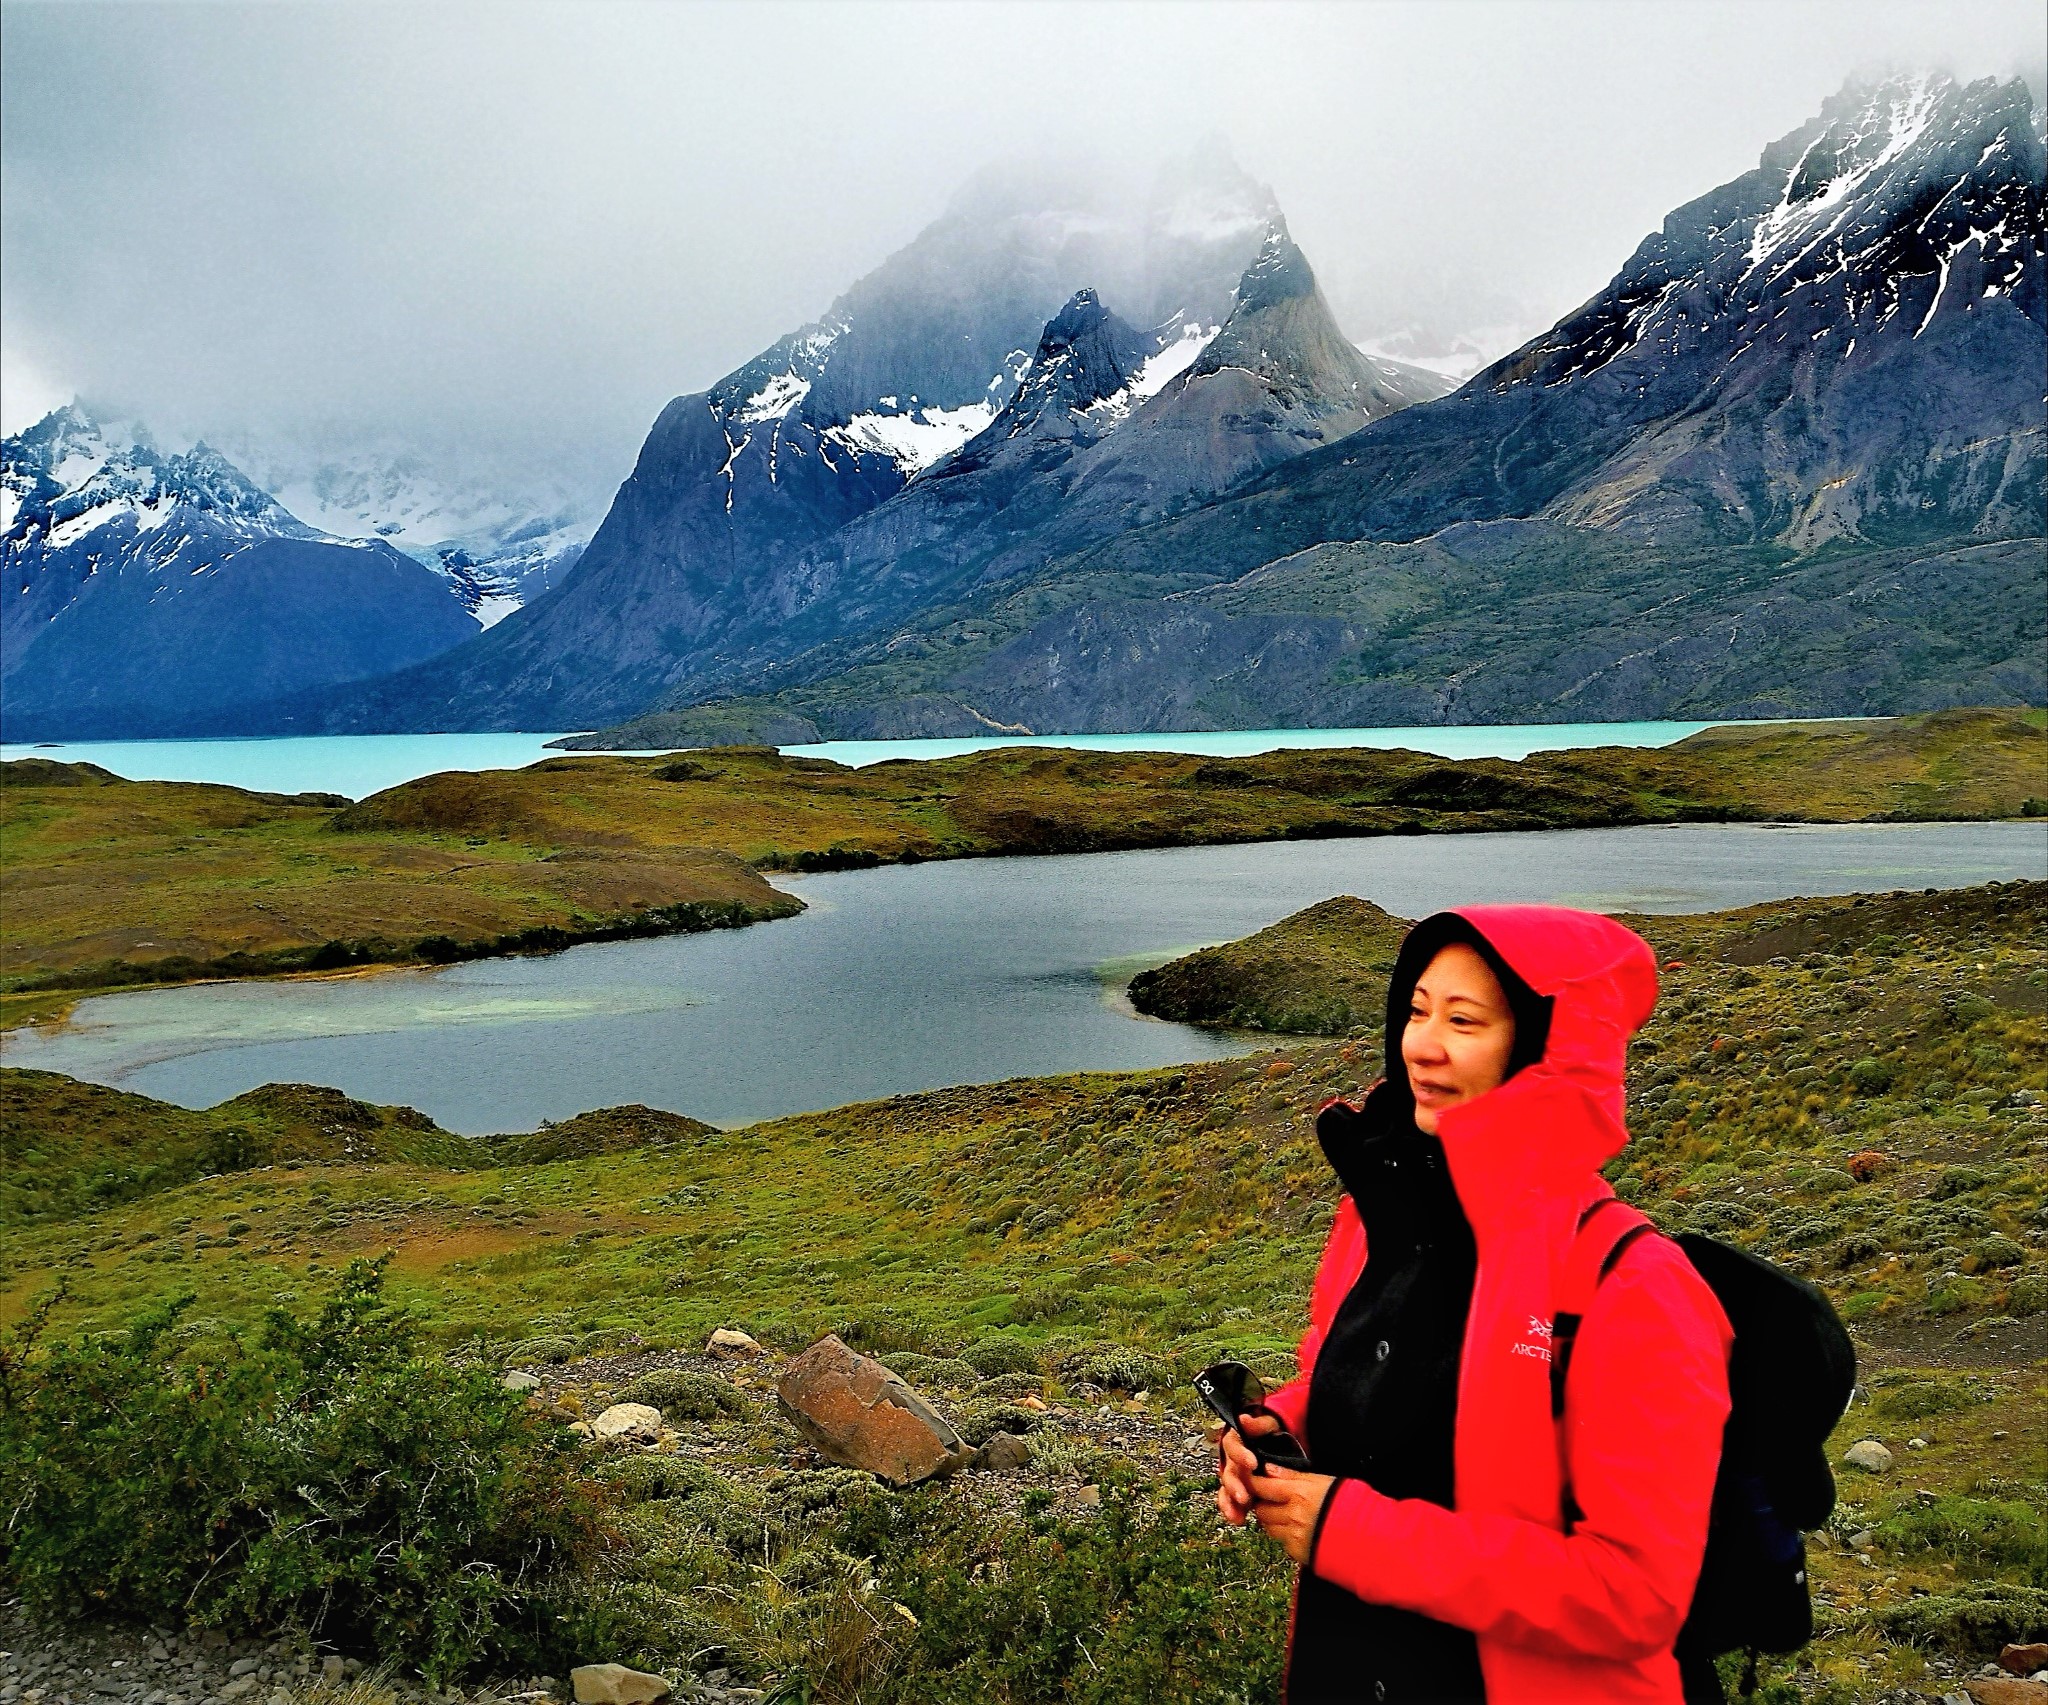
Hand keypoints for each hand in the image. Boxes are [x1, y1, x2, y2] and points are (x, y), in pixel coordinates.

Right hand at [1216, 1411, 1279, 1526]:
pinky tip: (1238, 1519)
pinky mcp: (1238, 1490)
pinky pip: (1230, 1501)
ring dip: (1230, 1502)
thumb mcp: (1271, 1424)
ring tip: (1238, 1513)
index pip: (1232, 1445)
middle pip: (1227, 1471)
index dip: (1240, 1455)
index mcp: (1236, 1440)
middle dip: (1234, 1485)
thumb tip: (1245, 1420)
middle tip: (1244, 1496)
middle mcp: (1230, 1459)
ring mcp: (1233, 1475)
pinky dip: (1232, 1510)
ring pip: (1226, 1489)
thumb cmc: (1274, 1433)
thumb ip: (1260, 1423)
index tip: (1252, 1463)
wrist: (1280, 1447)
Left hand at [1217, 1416, 1337, 1564]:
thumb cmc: (1347, 1503)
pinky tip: (1296, 1528)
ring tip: (1284, 1513)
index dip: (1252, 1482)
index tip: (1252, 1479)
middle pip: (1261, 1509)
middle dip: (1261, 1503)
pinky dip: (1283, 1534)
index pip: (1262, 1486)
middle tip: (1269, 1498)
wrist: (1367, 1536)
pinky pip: (1280, 1541)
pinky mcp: (1298, 1553)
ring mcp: (1294, 1536)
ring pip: (1268, 1527)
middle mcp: (1293, 1516)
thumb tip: (1268, 1468)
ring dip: (1271, 1520)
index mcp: (1299, 1494)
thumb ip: (1292, 1475)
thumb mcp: (1322, 1480)